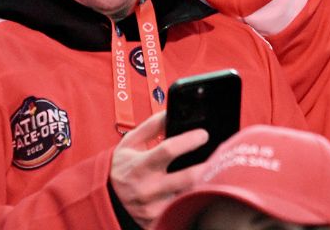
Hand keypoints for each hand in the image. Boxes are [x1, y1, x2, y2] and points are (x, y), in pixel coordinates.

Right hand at [110, 111, 209, 227]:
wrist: (108, 198)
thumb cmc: (123, 167)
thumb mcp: (130, 143)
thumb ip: (151, 126)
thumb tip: (171, 112)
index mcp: (141, 166)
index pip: (168, 150)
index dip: (189, 140)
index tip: (203, 134)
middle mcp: (148, 189)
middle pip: (187, 178)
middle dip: (208, 166)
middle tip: (221, 156)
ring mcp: (154, 208)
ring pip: (190, 197)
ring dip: (205, 185)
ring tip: (216, 173)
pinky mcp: (157, 222)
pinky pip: (183, 211)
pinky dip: (195, 201)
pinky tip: (203, 192)